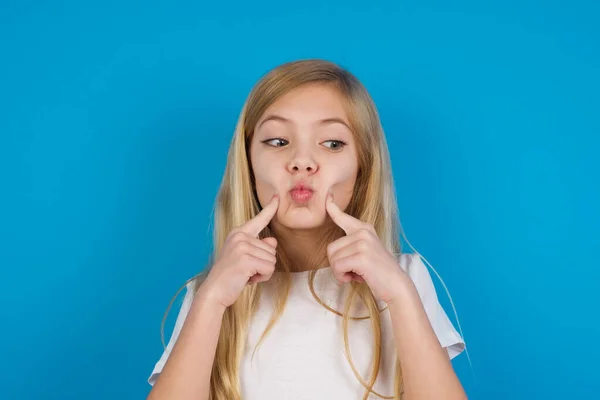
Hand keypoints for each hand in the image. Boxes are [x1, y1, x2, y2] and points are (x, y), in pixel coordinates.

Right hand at [199, 194, 279, 308]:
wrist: (214, 291)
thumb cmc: (230, 276)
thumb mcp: (244, 257)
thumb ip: (258, 247)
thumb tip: (272, 240)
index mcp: (238, 233)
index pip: (259, 219)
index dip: (270, 208)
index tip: (277, 196)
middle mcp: (240, 236)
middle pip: (272, 249)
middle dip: (263, 264)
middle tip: (246, 270)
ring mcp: (242, 247)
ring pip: (272, 260)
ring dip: (263, 272)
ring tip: (246, 275)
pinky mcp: (246, 260)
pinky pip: (269, 269)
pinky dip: (262, 277)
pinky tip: (248, 279)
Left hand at [325, 191, 406, 304]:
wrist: (397, 286)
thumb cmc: (378, 272)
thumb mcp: (365, 252)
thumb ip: (351, 245)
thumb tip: (331, 249)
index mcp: (365, 229)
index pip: (342, 216)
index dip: (332, 206)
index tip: (328, 194)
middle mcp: (363, 232)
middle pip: (330, 248)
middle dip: (337, 264)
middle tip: (353, 270)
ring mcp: (363, 243)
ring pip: (333, 259)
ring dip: (340, 272)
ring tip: (356, 274)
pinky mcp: (361, 256)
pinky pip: (338, 267)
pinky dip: (342, 277)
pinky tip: (356, 278)